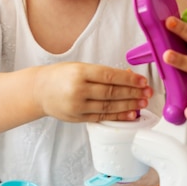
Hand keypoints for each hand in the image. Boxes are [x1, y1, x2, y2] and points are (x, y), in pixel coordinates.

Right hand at [34, 62, 152, 121]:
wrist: (39, 91)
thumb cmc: (60, 76)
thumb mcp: (79, 67)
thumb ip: (102, 73)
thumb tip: (127, 76)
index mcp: (79, 72)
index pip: (110, 76)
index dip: (129, 79)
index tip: (142, 81)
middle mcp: (78, 89)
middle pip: (112, 92)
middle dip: (133, 93)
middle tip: (147, 93)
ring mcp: (78, 106)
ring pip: (109, 106)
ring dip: (129, 105)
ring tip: (142, 103)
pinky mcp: (78, 118)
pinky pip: (102, 117)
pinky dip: (118, 116)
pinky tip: (130, 114)